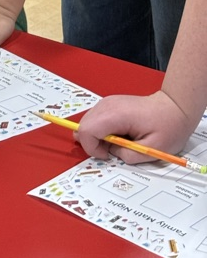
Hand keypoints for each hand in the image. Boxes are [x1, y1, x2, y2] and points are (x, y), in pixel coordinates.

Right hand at [76, 91, 193, 164]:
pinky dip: (100, 131)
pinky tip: (118, 134)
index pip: (86, 130)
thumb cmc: (168, 126)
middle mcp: (107, 105)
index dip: (92, 148)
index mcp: (116, 114)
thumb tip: (111, 152)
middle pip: (83, 126)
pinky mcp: (109, 104)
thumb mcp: (151, 150)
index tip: (108, 155)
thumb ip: (127, 155)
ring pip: (87, 122)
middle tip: (112, 151)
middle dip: (92, 143)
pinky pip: (95, 119)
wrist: (174, 107)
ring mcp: (107, 102)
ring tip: (118, 142)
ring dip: (97, 137)